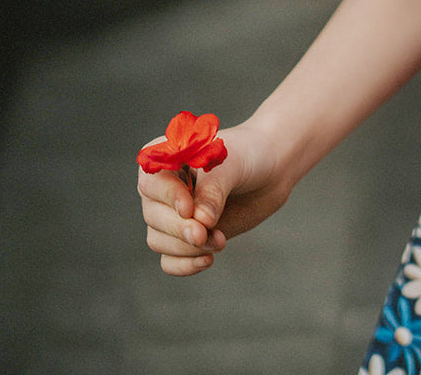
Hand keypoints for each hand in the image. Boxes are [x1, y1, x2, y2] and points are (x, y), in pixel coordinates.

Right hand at [137, 120, 288, 276]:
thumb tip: (200, 222)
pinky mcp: (186, 237)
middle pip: (153, 217)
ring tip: (221, 239)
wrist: (271, 170)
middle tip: (206, 234)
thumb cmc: (249, 155)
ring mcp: (173, 214)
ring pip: (159, 241)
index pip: (150, 182)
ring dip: (188, 247)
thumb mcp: (233, 164)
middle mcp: (162, 188)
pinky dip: (184, 265)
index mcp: (166, 157)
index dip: (166, 198)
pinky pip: (169, 261)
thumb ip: (214, 190)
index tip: (189, 209)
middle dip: (180, 229)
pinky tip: (207, 260)